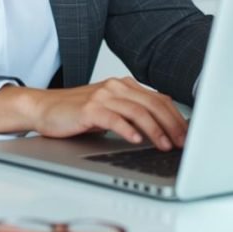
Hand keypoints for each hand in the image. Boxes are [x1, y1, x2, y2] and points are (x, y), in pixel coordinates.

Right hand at [0, 77, 186, 150]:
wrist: (44, 108)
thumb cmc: (76, 113)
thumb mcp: (108, 111)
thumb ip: (132, 113)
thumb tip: (164, 127)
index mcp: (123, 86)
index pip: (158, 99)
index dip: (177, 117)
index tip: (188, 136)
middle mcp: (115, 87)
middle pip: (152, 103)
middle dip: (172, 125)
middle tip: (183, 143)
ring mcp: (102, 96)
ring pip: (137, 110)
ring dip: (155, 130)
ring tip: (165, 145)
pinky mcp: (89, 108)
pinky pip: (114, 118)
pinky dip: (128, 129)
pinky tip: (137, 140)